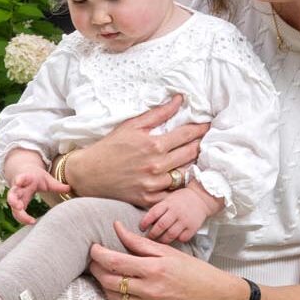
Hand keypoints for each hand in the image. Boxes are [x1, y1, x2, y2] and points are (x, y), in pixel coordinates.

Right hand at [7, 166, 68, 223]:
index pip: (22, 178)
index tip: (19, 181)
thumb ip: (57, 185)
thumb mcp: (47, 180)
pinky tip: (30, 222)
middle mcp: (19, 188)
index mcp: (27, 179)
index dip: (20, 179)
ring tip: (27, 219)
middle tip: (18, 207)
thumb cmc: (37, 178)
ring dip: (17, 212)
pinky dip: (21, 218)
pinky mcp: (16, 203)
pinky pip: (16, 212)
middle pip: (12, 194)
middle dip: (13, 200)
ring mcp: (16, 197)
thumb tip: (70, 188)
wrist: (24, 173)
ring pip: (12, 205)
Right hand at [64, 95, 207, 207]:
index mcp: (154, 145)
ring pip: (185, 174)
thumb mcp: (132, 126)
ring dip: (194, 165)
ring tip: (200, 158)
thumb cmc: (110, 146)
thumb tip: (179, 99)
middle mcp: (156, 165)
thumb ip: (158, 114)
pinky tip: (185, 180)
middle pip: (191, 154)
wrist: (89, 173)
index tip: (209, 125)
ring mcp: (154, 184)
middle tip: (209, 140)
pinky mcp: (149, 199)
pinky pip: (172, 195)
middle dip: (202, 145)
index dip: (201, 128)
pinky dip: (180, 187)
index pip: (187, 134)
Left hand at [89, 221, 245, 299]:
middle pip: (108, 280)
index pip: (114, 262)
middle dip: (96, 268)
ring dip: (103, 282)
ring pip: (112, 295)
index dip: (98, 254)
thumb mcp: (168, 251)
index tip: (93, 246)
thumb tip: (117, 228)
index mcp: (154, 269)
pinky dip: (117, 292)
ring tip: (103, 270)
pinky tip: (119, 282)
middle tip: (94, 258)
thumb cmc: (193, 270)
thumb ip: (139, 242)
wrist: (214, 295)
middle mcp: (149, 289)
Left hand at [140, 184, 219, 243]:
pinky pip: (182, 238)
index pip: (153, 213)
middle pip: (161, 226)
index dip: (145, 222)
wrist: (201, 198)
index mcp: (168, 203)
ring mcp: (185, 220)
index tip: (142, 228)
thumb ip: (159, 209)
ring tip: (159, 240)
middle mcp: (176, 211)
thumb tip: (147, 223)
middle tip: (149, 237)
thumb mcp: (168, 199)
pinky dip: (176, 240)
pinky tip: (174, 239)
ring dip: (162, 240)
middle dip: (152, 234)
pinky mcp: (193, 227)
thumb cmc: (181, 199)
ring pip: (170, 234)